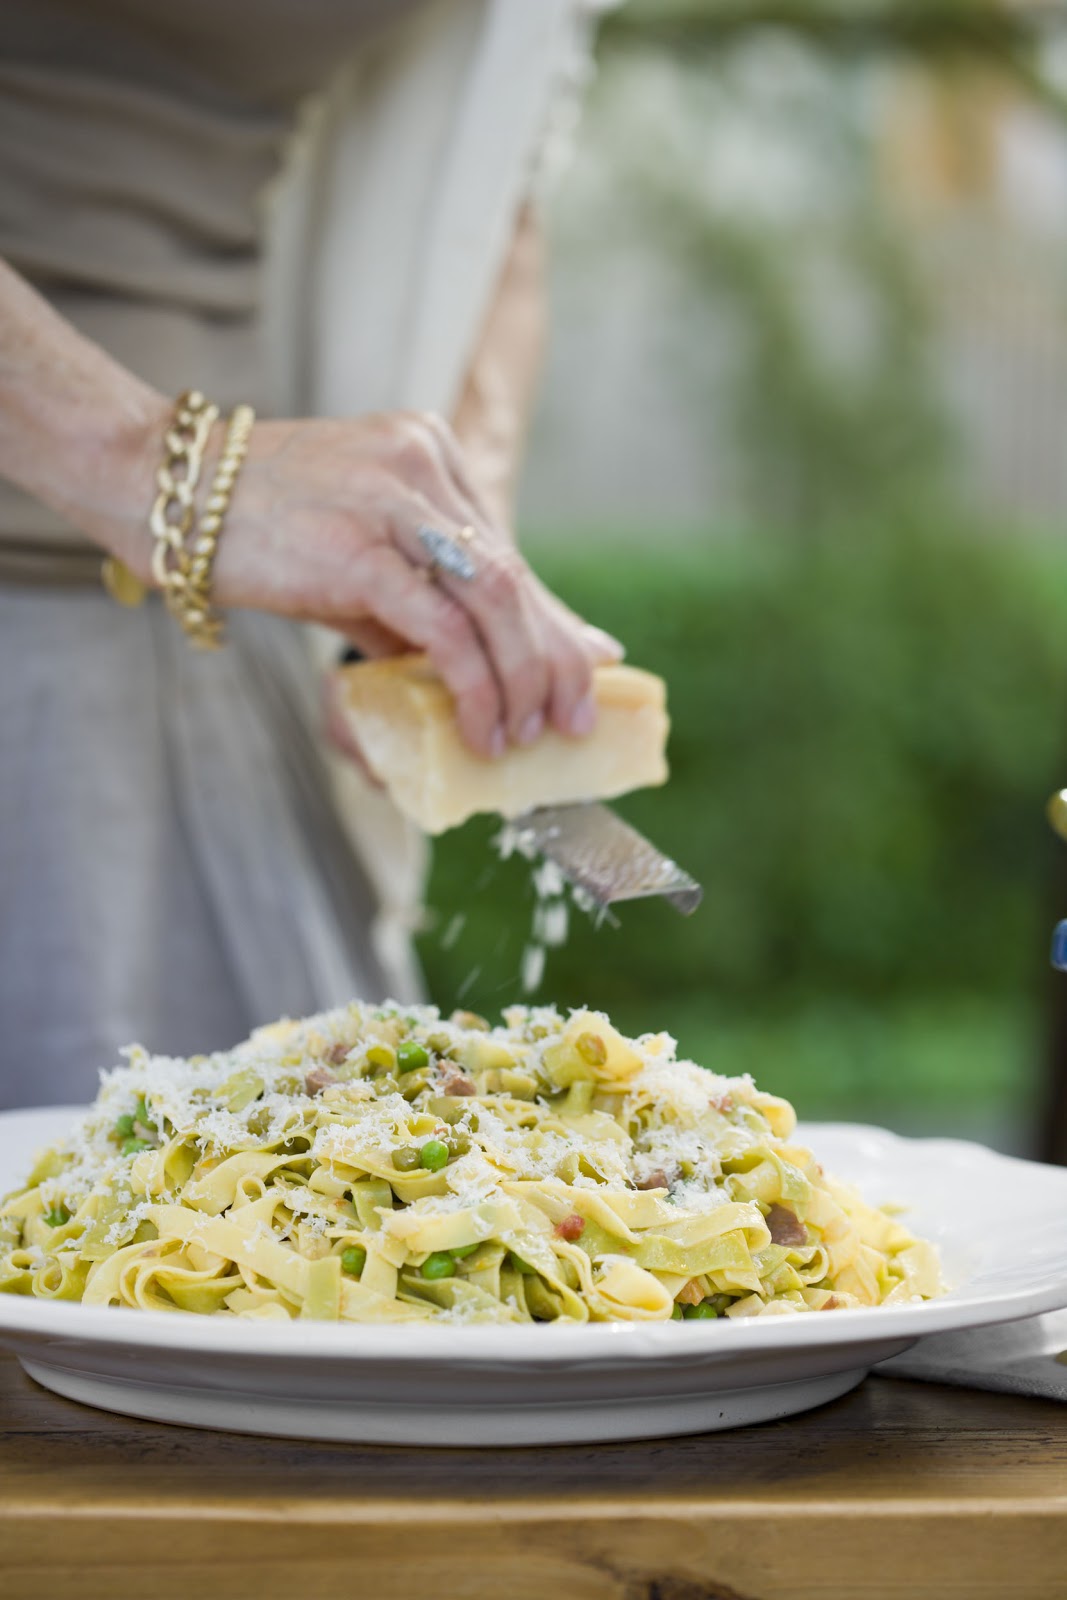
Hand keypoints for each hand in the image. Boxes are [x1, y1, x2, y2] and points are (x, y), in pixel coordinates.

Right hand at [207, 410, 621, 757]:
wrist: (166, 492)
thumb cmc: (259, 529)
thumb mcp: (359, 556)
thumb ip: (425, 602)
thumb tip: (485, 676)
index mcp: (428, 454)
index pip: (506, 554)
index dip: (550, 624)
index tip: (583, 673)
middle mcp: (423, 466)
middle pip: (515, 578)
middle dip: (554, 659)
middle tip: (575, 718)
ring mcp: (393, 502)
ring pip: (493, 603)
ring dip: (521, 682)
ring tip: (524, 736)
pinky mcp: (360, 549)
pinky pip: (443, 628)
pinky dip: (474, 686)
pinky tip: (481, 728)